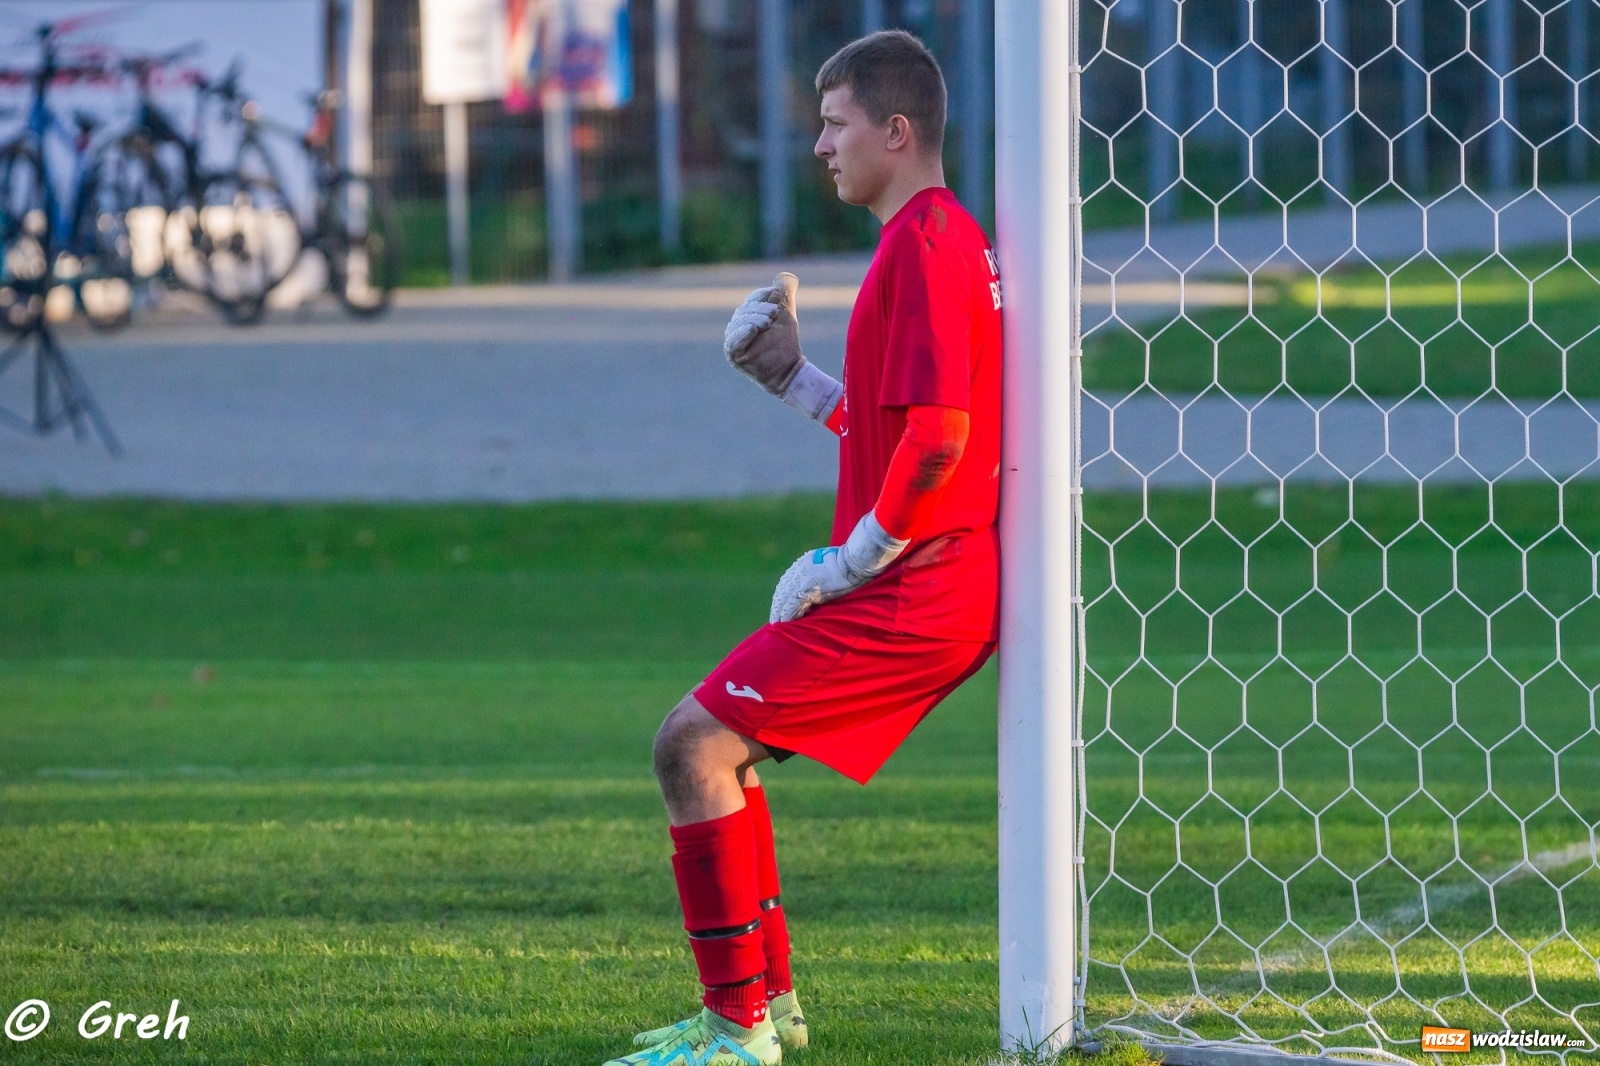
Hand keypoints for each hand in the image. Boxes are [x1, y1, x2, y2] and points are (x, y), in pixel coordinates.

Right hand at [724, 272, 804, 397]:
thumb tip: (786, 277)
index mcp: (747, 314)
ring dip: (756, 320)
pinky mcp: (733, 355)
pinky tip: (754, 329)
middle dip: (762, 309)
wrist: (789, 368)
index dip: (764, 295)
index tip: (779, 297)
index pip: (752, 298)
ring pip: (740, 323)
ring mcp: (733, 340)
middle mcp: (737, 326)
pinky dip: (744, 333)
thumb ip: (785, 295)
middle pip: (746, 310)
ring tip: (769, 324)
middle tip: (776, 314)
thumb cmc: (785, 343)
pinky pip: (734, 341)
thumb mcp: (786, 315)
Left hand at [769, 512, 908, 622]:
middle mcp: (799, 569)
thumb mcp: (830, 567)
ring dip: (780, 612)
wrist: (856, 560)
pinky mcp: (808, 587)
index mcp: (804, 563)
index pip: (788, 582)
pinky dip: (787, 614)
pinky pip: (792, 603)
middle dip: (778, 606)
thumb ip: (820, 576)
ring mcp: (802, 577)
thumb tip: (819, 590)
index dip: (783, 596)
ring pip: (784, 598)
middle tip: (775, 620)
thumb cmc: (851, 565)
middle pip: (782, 590)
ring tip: (777, 624)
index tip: (780, 607)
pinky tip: (784, 622)